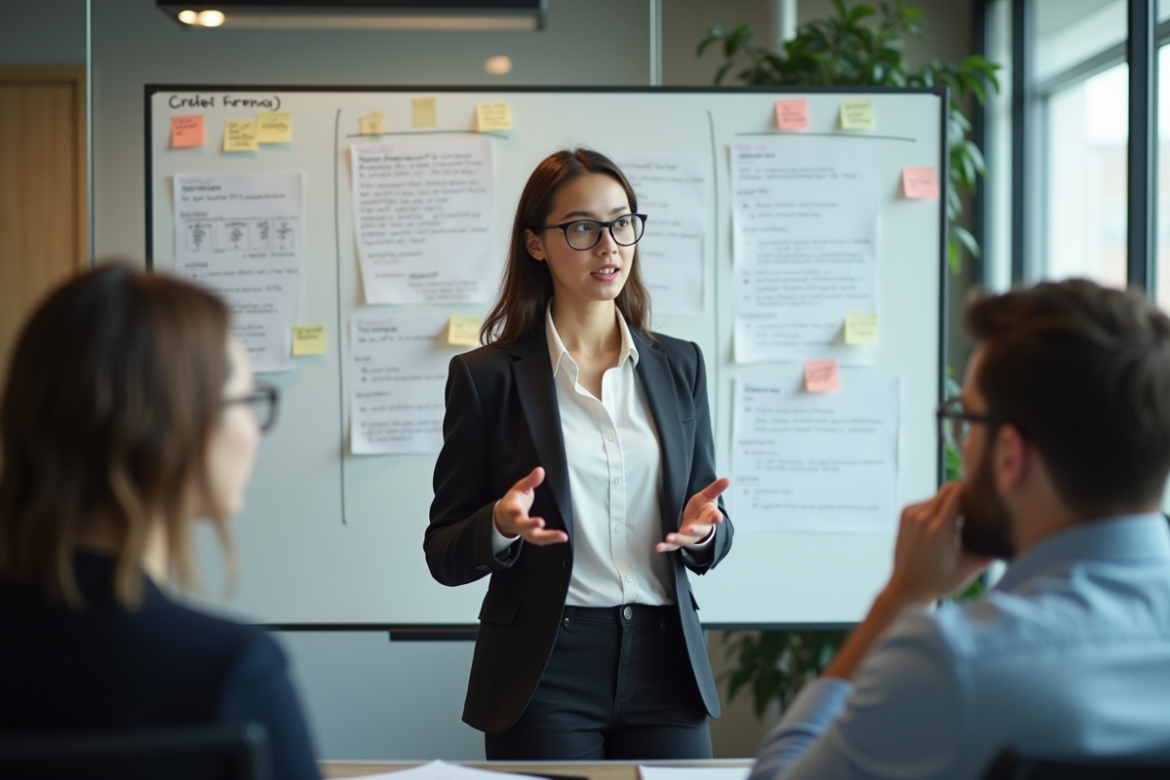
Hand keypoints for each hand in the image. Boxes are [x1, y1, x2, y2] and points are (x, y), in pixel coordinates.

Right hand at [493, 467, 567, 546]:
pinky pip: (541, 540)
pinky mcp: (532, 535)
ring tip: (561, 536)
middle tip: (540, 522)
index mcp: (511, 508)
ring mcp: (525, 531)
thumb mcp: (520, 487)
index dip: (513, 510)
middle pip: (522, 526)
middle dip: (530, 524)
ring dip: (547, 537)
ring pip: (534, 537)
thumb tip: (540, 470)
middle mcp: (517, 522)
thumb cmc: (515, 500)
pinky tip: (561, 538)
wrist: (506, 517)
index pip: (511, 510)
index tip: (517, 510)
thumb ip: (530, 480)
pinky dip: (551, 539)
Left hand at [657, 477, 729, 551]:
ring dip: (678, 539)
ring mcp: (691, 535)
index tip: (717, 517)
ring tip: (669, 538)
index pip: (715, 517)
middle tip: (690, 529)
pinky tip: (659, 547)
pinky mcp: (682, 539)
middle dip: (695, 530)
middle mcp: (702, 528)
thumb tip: (727, 479)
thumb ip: (716, 488)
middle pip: (700, 530)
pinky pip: (674, 545)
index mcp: (710, 517)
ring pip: (686, 539)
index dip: (716, 517)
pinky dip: (667, 547)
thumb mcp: (709, 496)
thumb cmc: (703, 507)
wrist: (699, 520)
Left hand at [883, 482, 993, 605]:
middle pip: (948, 489)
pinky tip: (941, 526)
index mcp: (940, 528)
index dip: (971, 494)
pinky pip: (926, 502)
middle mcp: (923, 517)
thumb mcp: (970, 569)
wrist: (907, 588)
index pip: (958, 493)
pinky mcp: (905, 515)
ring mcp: (911, 515)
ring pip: (937, 495)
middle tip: (972, 510)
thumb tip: (1006, 537)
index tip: (981, 503)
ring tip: (957, 521)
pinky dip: (936, 508)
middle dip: (962, 496)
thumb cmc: (939, 581)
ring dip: (949, 503)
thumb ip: (989, 551)